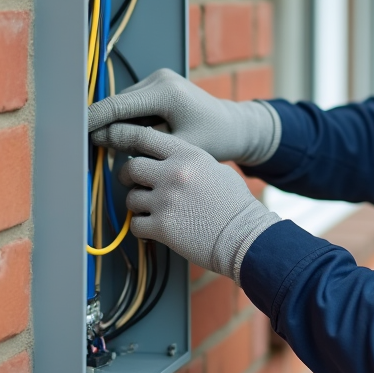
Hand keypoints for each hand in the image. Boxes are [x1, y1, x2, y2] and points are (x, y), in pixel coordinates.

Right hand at [88, 68, 279, 164]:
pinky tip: (139, 139)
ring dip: (119, 127)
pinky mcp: (157, 84)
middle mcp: (159, 79)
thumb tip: (101, 139)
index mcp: (166, 91)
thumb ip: (138, 143)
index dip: (93, 119)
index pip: (118, 105)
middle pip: (117, 105)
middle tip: (93, 152)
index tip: (72, 132)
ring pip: (122, 106)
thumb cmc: (214, 139)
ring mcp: (158, 78)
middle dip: (105, 127)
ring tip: (128, 149)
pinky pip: (132, 105)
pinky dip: (129, 122)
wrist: (235, 126)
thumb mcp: (176, 147)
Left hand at [96, 122, 280, 282]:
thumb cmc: (234, 204)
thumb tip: (163, 160)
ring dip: (137, 205)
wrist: (245, 235)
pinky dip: (142, 228)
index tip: (129, 151)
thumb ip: (187, 161)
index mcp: (187, 155)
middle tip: (134, 183)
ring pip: (130, 198)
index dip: (130, 142)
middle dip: (128, 177)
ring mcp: (165, 201)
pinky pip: (134, 225)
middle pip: (130, 167)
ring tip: (152, 210)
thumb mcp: (214, 168)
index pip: (145, 137)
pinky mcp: (161, 227)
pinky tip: (155, 228)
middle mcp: (173, 174)